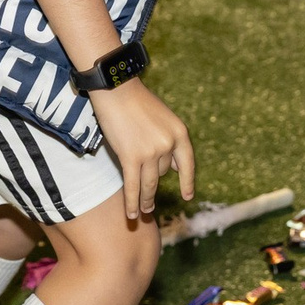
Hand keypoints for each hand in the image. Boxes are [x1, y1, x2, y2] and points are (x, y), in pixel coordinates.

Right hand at [88, 76, 193, 222]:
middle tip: (150, 205)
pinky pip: (133, 186)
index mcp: (180, 133)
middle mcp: (168, 144)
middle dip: (153, 185)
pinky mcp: (131, 157)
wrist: (116, 89)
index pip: (187, 164)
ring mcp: (151, 152)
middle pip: (162, 173)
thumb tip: (174, 168)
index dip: (187, 182)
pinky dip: (132, 202)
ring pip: (150, 184)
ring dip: (146, 201)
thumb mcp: (163, 119)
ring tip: (143, 212)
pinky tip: (131, 214)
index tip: (188, 196)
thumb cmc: (136, 101)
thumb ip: (168, 140)